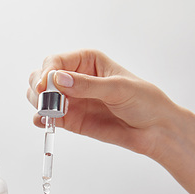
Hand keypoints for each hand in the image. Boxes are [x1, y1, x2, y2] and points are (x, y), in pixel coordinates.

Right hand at [27, 49, 183, 158]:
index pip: (55, 61)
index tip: (45, 86)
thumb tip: (59, 79)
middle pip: (41, 76)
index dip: (46, 72)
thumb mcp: (118, 88)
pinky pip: (47, 117)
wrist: (155, 130)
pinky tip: (45, 122)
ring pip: (39, 96)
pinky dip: (41, 119)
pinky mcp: (70, 120)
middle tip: (48, 102)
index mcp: (87, 62)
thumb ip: (87, 85)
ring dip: (39, 103)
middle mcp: (75, 78)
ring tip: (52, 113)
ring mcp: (71, 100)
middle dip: (39, 88)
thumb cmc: (144, 102)